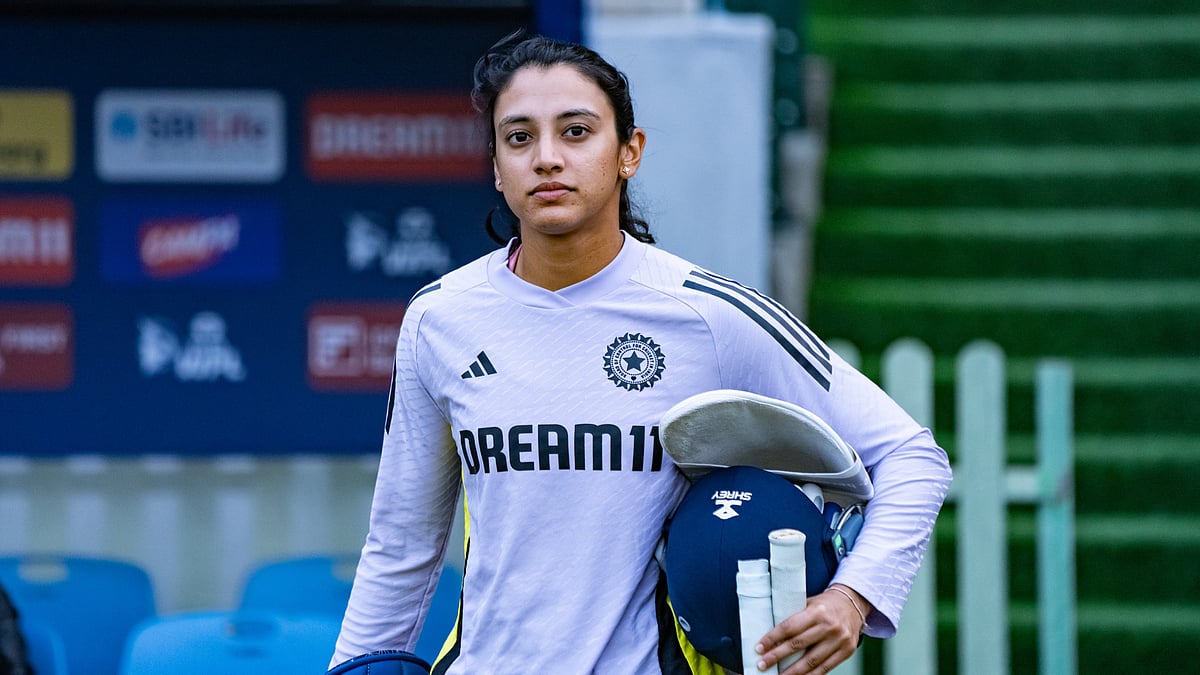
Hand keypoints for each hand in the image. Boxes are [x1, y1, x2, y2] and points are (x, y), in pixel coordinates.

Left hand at [753, 584, 867, 673]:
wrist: (853, 603)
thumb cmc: (826, 604)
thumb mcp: (809, 603)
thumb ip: (795, 617)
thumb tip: (771, 633)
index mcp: (817, 611)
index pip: (790, 627)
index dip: (773, 638)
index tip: (759, 647)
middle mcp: (829, 626)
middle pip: (798, 645)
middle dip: (777, 656)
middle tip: (762, 664)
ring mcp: (840, 640)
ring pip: (811, 661)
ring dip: (792, 672)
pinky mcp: (847, 651)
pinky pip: (825, 668)